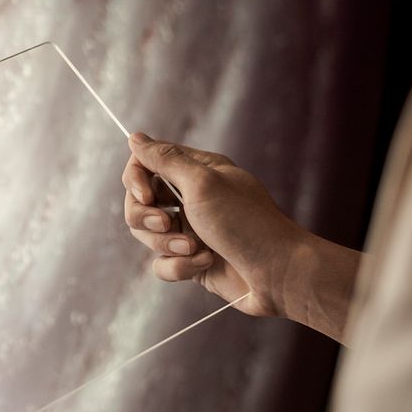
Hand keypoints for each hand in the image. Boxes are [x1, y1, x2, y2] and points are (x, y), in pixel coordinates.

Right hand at [122, 132, 309, 317]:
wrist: (277, 274)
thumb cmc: (246, 223)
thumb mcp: (202, 183)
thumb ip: (165, 160)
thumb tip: (134, 137)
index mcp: (196, 171)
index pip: (146, 163)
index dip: (136, 179)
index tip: (147, 197)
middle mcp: (190, 197)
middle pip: (139, 202)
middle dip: (147, 219)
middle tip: (168, 226)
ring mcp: (189, 230)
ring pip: (148, 236)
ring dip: (169, 245)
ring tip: (196, 250)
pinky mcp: (190, 260)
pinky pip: (162, 263)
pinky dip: (179, 267)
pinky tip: (205, 264)